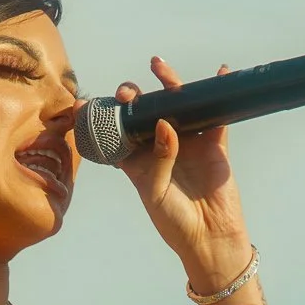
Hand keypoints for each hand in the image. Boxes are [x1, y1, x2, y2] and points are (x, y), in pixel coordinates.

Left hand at [113, 56, 252, 288]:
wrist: (210, 238)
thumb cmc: (175, 222)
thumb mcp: (156, 192)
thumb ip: (158, 158)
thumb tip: (163, 121)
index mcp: (140, 164)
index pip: (118, 135)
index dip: (104, 119)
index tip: (85, 104)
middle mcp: (162, 150)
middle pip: (147, 114)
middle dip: (135, 98)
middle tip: (128, 92)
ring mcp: (188, 145)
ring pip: (177, 108)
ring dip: (170, 86)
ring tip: (158, 66)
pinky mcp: (213, 146)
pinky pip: (215, 116)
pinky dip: (216, 95)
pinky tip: (218, 74)